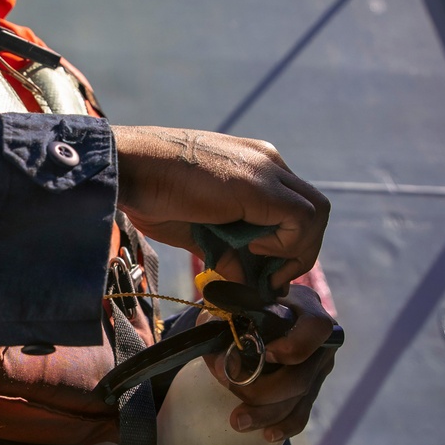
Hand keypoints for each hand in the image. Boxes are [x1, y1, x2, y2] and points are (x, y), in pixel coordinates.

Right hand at [112, 126, 329, 289]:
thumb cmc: (150, 193)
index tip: (263, 273)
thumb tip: (243, 282)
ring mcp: (266, 170)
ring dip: (297, 250)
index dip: (286, 246)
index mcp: (252, 167)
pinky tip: (252, 247)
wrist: (127, 167)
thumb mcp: (196, 230)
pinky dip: (286, 244)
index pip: (291, 209)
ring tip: (263, 267)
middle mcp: (266, 163)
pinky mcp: (260, 185)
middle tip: (272, 279)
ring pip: (317, 213)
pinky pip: (302, 219)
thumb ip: (226, 251)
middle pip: (313, 211)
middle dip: (299, 252)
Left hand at [202, 283, 336, 438]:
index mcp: (305, 309)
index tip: (265, 353)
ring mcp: (318, 368)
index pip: (315, 329)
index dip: (293, 347)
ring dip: (266, 413)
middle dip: (262, 390)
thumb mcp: (233, 301)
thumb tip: (217, 348)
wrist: (253, 316)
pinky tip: (267, 433)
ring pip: (298, 399)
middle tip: (228, 385)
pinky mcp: (310, 389)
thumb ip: (225, 316)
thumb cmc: (244, 304)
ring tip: (237, 421)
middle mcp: (320, 341)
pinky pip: (302, 413)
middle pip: (301, 376)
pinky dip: (284, 426)